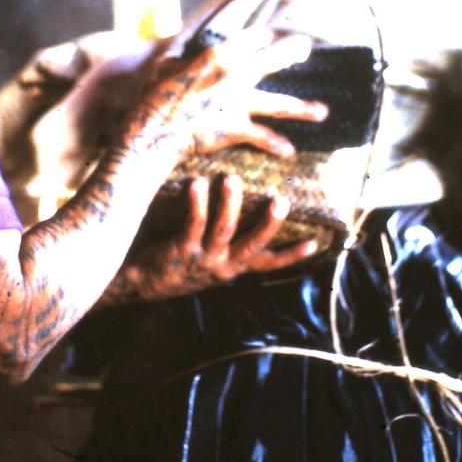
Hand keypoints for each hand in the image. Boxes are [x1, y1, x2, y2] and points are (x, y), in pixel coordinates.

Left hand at [105, 174, 319, 303]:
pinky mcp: (182, 250)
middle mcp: (224, 265)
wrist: (145, 282)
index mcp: (236, 267)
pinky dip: (197, 202)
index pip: (270, 264)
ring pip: (223, 230)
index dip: (293, 255)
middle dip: (269, 223)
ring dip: (230, 203)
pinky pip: (192, 223)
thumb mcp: (214, 257)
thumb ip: (233, 240)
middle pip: (253, 244)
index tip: (316, 242)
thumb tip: (255, 206)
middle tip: (281, 200)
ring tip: (232, 179)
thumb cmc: (183, 261)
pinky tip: (197, 183)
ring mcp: (203, 259)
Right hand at [122, 26, 327, 159]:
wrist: (154, 132)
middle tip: (305, 46)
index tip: (268, 37)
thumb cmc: (152, 98)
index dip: (260, 37)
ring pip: (280, 105)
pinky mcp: (236, 128)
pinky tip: (289, 150)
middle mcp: (234, 76)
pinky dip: (276, 145)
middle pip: (271, 61)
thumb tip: (179, 57)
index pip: (249, 38)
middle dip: (291, 52)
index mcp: (216, 55)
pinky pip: (262, 137)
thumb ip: (179, 59)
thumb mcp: (163, 68)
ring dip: (303, 108)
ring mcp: (239, 103)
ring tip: (323, 111)